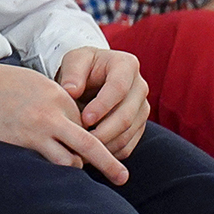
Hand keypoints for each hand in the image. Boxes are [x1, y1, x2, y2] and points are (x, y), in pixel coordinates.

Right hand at [0, 60, 128, 184]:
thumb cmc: (0, 84)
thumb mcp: (38, 84)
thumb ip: (58, 102)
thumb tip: (72, 123)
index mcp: (60, 97)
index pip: (88, 124)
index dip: (93, 138)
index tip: (95, 151)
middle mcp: (54, 115)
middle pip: (91, 144)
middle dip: (109, 163)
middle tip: (122, 178)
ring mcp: (38, 131)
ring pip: (71, 160)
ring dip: (76, 169)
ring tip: (78, 179)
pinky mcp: (21, 145)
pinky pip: (48, 165)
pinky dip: (56, 173)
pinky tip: (57, 178)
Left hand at [56, 46, 147, 161]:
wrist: (92, 75)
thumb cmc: (82, 66)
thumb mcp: (74, 60)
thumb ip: (72, 74)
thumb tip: (71, 91)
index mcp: (126, 65)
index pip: (119, 88)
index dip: (103, 106)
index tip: (85, 119)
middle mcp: (140, 87)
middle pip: (127, 115)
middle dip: (103, 131)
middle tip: (82, 141)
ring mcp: (142, 108)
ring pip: (128, 133)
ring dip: (106, 144)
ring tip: (83, 149)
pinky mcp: (139, 125)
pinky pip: (128, 145)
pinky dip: (111, 152)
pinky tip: (92, 153)